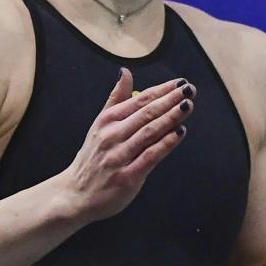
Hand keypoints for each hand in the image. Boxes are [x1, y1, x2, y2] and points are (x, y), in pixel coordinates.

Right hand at [60, 68, 192, 221]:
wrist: (76, 193)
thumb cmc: (93, 157)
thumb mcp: (100, 124)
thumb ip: (116, 99)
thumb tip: (126, 72)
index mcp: (107, 120)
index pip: (138, 100)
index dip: (161, 90)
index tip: (180, 83)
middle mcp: (112, 135)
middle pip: (146, 113)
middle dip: (170, 100)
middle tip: (189, 90)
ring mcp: (119, 156)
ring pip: (149, 132)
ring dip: (170, 118)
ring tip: (187, 106)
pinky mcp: (127, 176)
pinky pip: (150, 156)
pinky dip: (165, 144)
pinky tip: (180, 132)